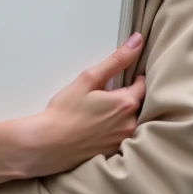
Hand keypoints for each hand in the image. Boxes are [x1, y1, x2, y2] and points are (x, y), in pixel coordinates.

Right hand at [19, 32, 146, 177]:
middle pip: (139, 104)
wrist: (48, 144)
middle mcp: (130, 123)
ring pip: (131, 121)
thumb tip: (136, 42)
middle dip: (128, 97)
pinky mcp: (114, 151)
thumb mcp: (88, 79)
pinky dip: (115, 129)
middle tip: (107, 95)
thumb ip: (115, 61)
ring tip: (101, 112)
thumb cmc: (65, 112)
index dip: (134, 79)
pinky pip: (122, 135)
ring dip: (122, 114)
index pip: (143, 85)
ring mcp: (123, 140)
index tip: (122, 78)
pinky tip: (97, 127)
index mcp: (126, 103)